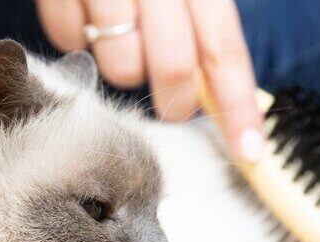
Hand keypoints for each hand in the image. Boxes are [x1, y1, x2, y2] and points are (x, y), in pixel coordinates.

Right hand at [36, 0, 265, 160]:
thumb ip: (203, 22)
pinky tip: (86, 12)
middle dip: (173, 100)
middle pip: (172, 68)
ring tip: (121, 33)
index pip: (224, 50)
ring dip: (122, 66)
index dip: (238, 105)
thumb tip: (217, 86)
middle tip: (172, 101)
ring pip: (119, 65)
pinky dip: (77, 38)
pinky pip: (70, 40)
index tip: (249, 151)